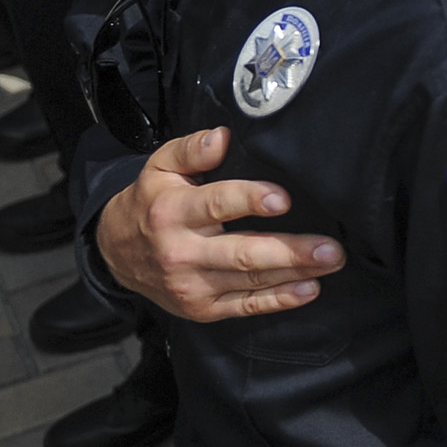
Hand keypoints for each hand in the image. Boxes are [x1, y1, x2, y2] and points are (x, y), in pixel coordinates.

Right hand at [95, 124, 344, 321]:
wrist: (116, 252)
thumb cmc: (151, 201)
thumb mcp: (161, 165)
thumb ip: (191, 149)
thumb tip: (222, 138)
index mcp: (172, 211)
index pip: (216, 204)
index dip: (250, 200)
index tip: (284, 199)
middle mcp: (182, 252)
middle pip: (241, 253)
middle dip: (290, 251)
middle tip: (330, 247)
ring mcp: (192, 285)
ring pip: (250, 281)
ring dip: (295, 273)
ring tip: (331, 262)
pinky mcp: (201, 309)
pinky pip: (245, 306)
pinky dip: (279, 301)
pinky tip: (309, 289)